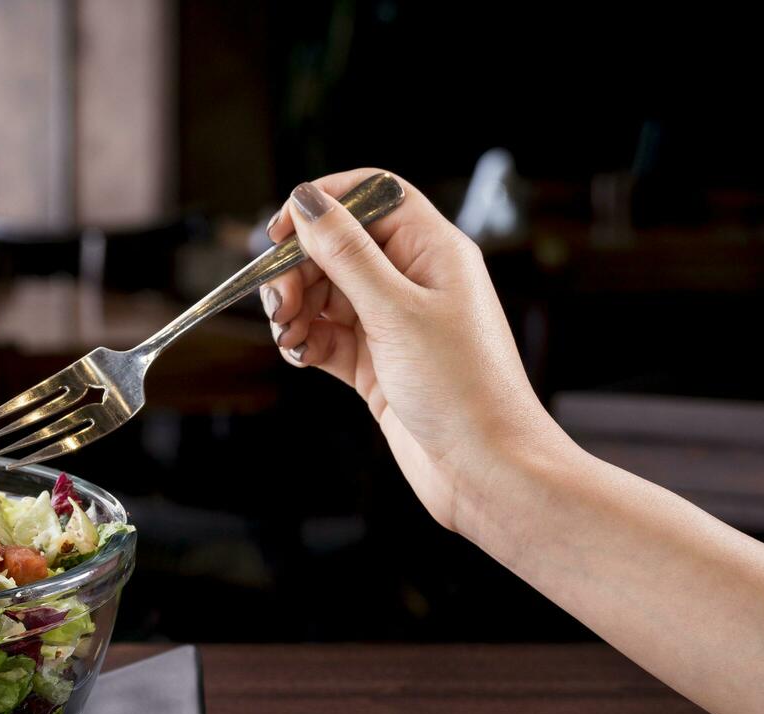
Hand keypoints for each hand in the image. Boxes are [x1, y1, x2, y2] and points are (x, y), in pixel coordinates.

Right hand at [261, 168, 563, 531]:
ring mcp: (393, 322)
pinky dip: (305, 341)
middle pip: (337, 247)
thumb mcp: (395, 312)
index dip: (324, 205)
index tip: (281, 232)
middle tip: (279, 303)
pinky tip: (299, 355)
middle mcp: (413, 280)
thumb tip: (307, 201)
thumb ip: (346, 254)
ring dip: (295, 309)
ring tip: (288, 335)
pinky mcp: (376, 362)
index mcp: (432, 250)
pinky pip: (326, 335)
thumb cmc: (462, 389)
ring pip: (324, 293)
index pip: (372, 196)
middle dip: (298, 269)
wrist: (484, 468)